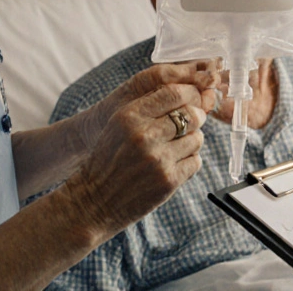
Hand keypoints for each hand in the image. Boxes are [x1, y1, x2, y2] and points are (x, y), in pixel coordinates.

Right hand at [60, 81, 209, 240]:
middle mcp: (144, 136)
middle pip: (192, 115)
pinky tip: (173, 164)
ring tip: (176, 147)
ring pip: (197, 138)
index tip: (193, 100)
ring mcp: (158, 159)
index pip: (174, 93)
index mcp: (130, 116)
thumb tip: (189, 95)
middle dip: (196, 117)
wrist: (95, 199)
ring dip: (192, 141)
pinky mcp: (168, 180)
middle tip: (192, 123)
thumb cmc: (110, 158)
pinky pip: (195, 162)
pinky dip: (189, 162)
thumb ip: (149, 107)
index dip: (190, 94)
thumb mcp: (120, 124)